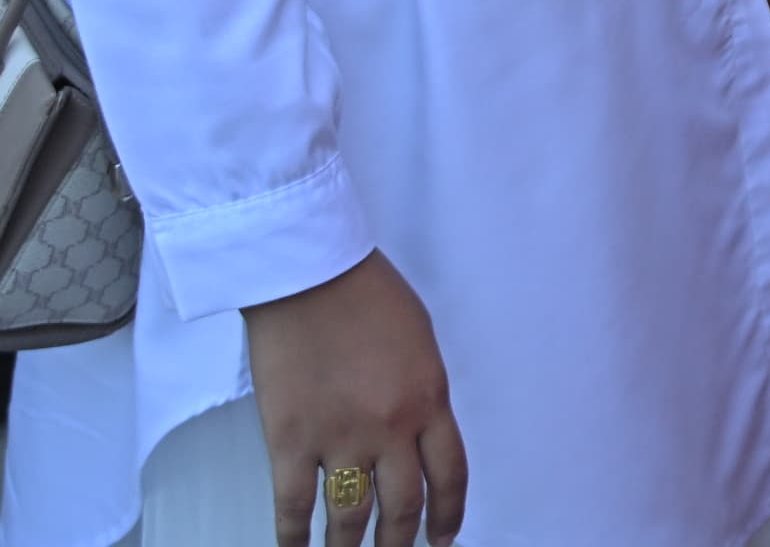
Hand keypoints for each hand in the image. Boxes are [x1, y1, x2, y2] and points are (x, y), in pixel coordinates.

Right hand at [244, 251, 467, 546]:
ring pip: (352, 516)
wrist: (311, 277)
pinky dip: (294, 536)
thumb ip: (422, 393)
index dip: (448, 516)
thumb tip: (415, 432)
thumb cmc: (368, 297)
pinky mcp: (291, 442)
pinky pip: (295, 505)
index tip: (443, 539)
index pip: (450, 475)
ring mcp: (341, 439)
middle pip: (404, 507)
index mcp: (431, 401)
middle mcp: (393, 429)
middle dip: (401, 542)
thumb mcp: (420, 344)